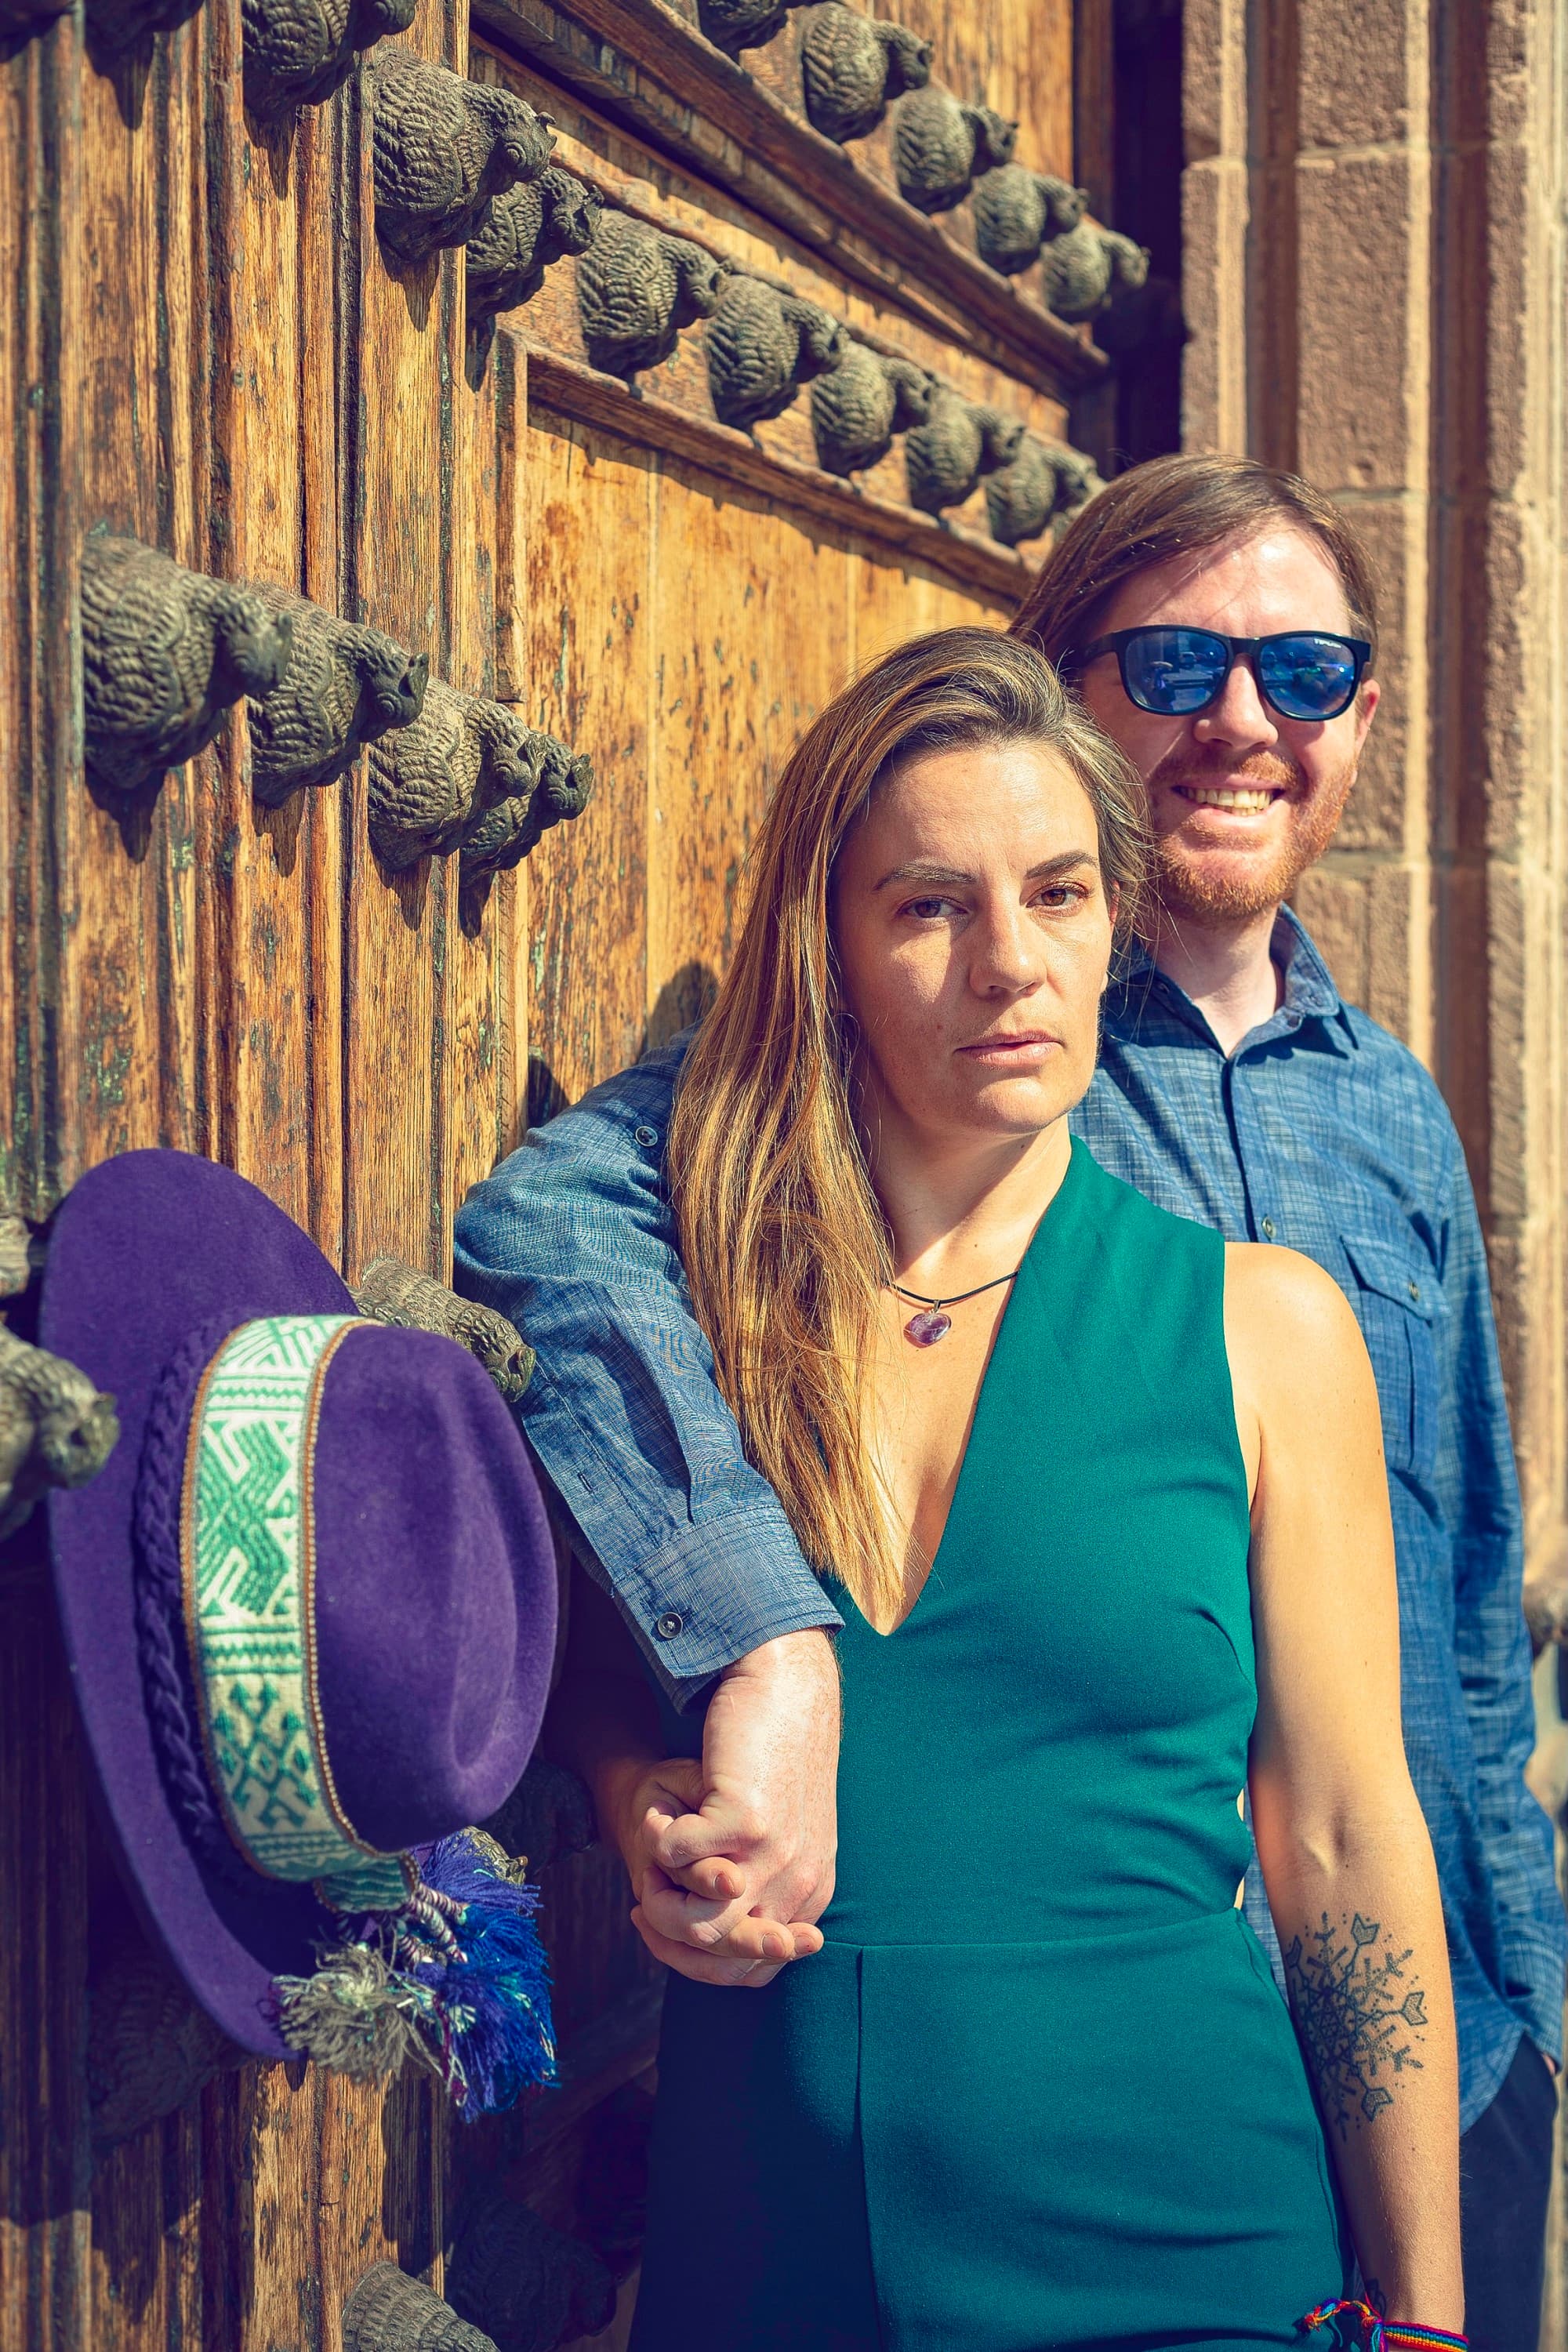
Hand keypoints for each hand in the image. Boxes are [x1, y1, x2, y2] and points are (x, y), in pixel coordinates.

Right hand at [643, 1629, 840, 1986]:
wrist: (784, 1689)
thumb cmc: (770, 1762)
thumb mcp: (772, 1836)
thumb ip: (754, 1886)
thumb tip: (713, 1941)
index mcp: (810, 1894)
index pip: (750, 1973)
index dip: (694, 1961)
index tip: (659, 1925)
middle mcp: (800, 1885)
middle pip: (720, 1957)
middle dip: (669, 1935)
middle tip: (642, 1902)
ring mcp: (776, 1856)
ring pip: (698, 1923)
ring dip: (660, 1896)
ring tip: (650, 1862)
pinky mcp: (747, 1820)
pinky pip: (678, 1857)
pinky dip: (658, 1839)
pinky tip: (661, 1818)